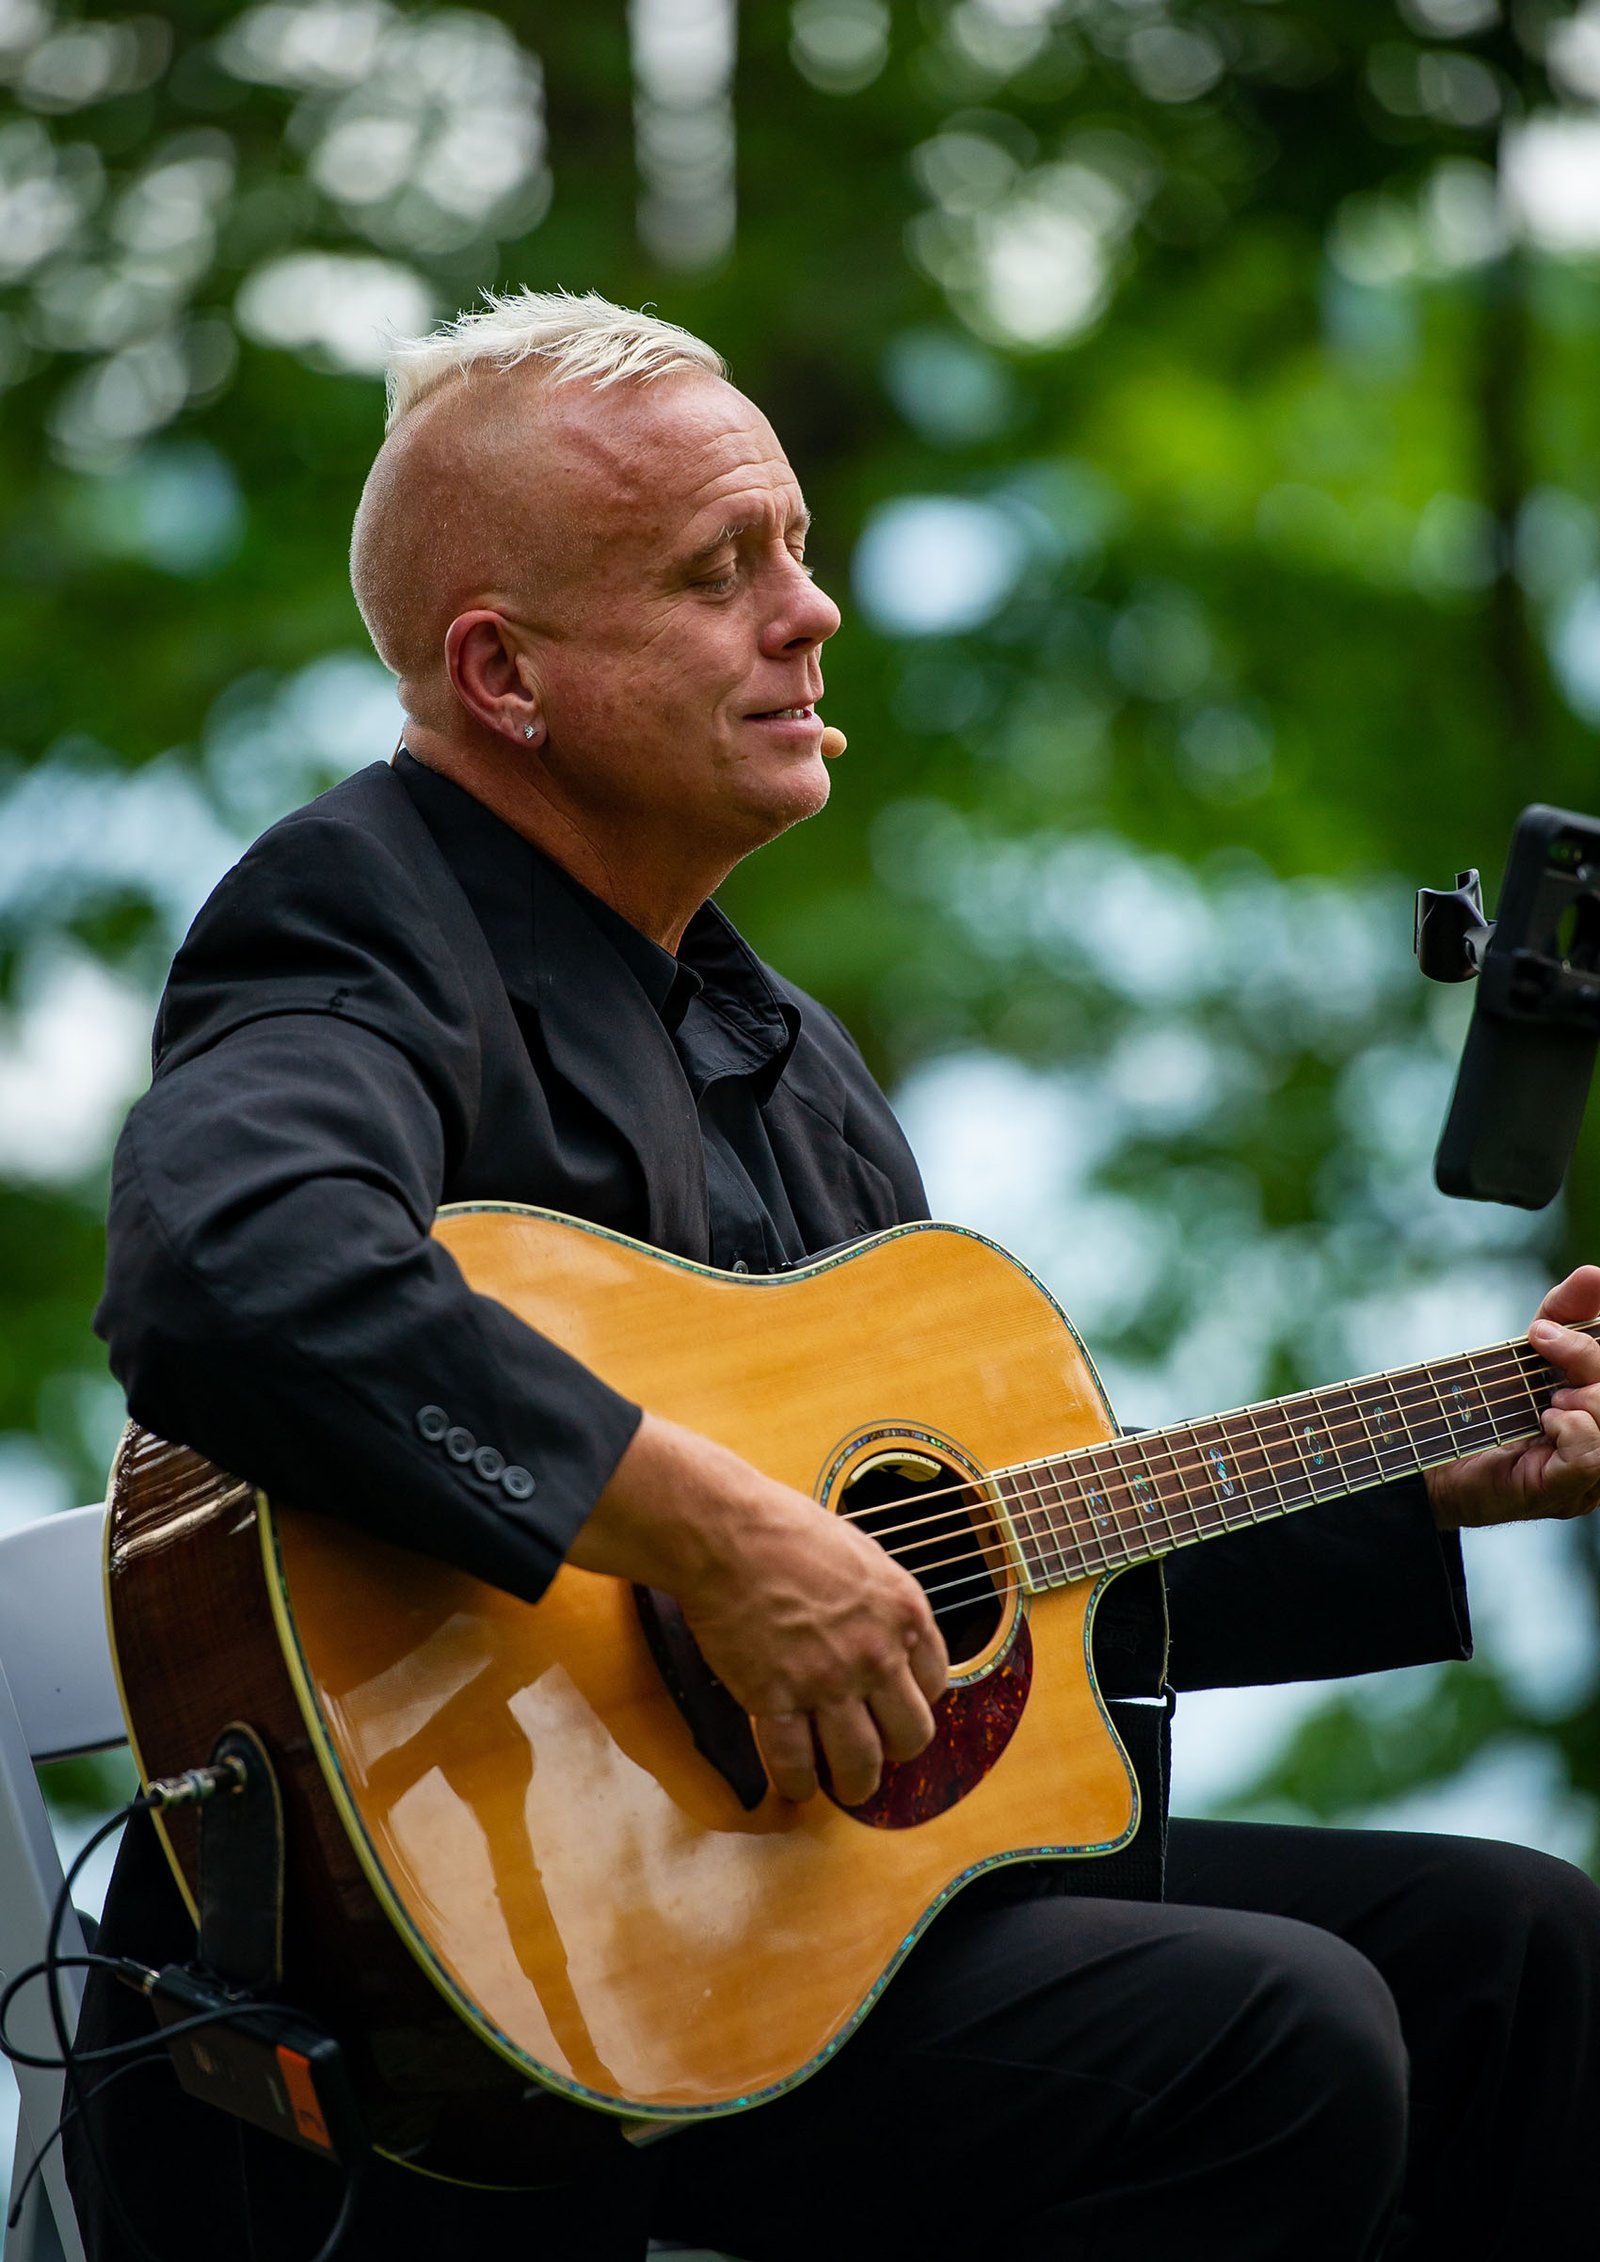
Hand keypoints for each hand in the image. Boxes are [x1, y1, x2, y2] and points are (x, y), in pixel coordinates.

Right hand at [569, 1412, 949, 1803]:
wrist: (727, 1532)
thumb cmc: (785, 1530)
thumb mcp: (862, 1554)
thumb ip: (881, 1601)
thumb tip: (884, 1628)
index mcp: (904, 1612)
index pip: (936, 1683)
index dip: (913, 1700)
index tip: (893, 1705)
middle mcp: (877, 1654)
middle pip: (911, 1735)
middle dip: (895, 1750)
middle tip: (875, 1749)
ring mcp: (827, 1681)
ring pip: (861, 1764)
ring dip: (854, 1784)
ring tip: (842, 1785)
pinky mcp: (775, 1699)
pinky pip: (795, 1764)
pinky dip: (797, 1784)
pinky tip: (795, 1785)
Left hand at [1427, 1265, 1599, 1529]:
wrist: (1428, 1452)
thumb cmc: (1484, 1404)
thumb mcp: (1527, 1348)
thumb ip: (1565, 1312)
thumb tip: (1596, 1274)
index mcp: (1599, 1407)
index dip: (1597, 1342)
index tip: (1551, 1325)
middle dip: (1590, 1358)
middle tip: (1543, 1344)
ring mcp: (1592, 1476)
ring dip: (1587, 1397)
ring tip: (1549, 1395)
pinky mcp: (1564, 1492)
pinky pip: (1593, 1457)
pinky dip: (1573, 1427)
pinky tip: (1548, 1420)